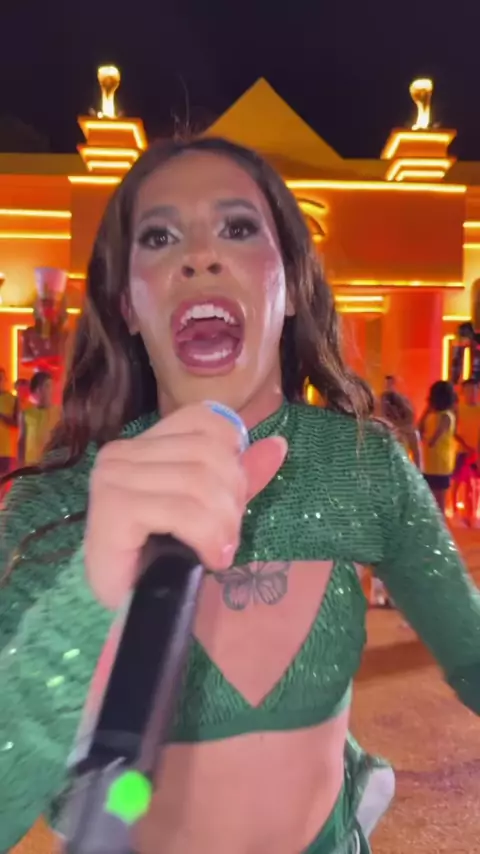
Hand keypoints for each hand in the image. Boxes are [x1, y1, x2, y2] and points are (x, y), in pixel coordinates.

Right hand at [85, 404, 287, 608]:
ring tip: (220, 551)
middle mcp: (121, 453)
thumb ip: (238, 476)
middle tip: (228, 536)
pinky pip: (182, 511)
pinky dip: (207, 537)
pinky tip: (209, 558)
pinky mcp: (113, 510)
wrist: (127, 608)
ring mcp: (113, 479)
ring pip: (199, 481)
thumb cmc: (161, 558)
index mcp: (143, 443)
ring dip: (223, 523)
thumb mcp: (209, 509)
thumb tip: (278, 444)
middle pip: (208, 452)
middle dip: (232, 497)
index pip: (204, 420)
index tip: (233, 499)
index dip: (233, 456)